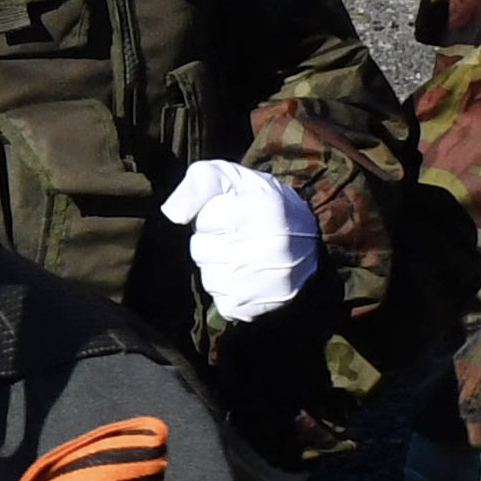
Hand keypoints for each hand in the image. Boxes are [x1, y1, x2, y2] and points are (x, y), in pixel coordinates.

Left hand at [163, 159, 320, 323]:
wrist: (308, 233)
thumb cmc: (256, 199)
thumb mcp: (228, 176)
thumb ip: (196, 186)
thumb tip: (172, 215)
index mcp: (265, 208)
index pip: (205, 221)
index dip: (209, 216)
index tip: (229, 213)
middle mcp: (273, 246)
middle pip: (204, 252)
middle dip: (210, 241)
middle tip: (234, 234)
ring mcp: (274, 279)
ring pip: (211, 280)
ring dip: (217, 268)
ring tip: (241, 254)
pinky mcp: (271, 304)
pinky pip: (225, 304)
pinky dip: (229, 292)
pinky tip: (245, 277)